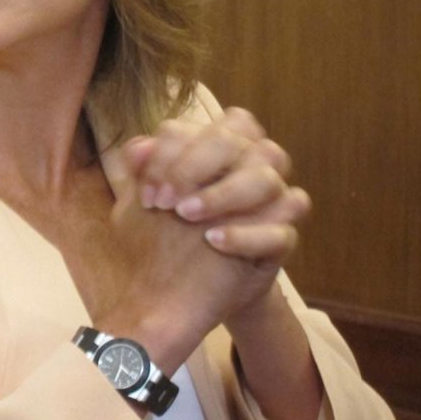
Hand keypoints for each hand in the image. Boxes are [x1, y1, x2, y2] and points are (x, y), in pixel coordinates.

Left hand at [124, 107, 310, 325]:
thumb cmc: (161, 233)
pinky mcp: (279, 242)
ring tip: (185, 215)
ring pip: (267, 179)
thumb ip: (139, 170)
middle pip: (242, 140)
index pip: (208, 127)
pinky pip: (282, 232)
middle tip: (165, 202)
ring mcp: (270, 203)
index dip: (172, 152)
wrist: (177, 292)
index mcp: (219, 149)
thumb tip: (139, 147)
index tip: (146, 192)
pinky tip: (213, 241)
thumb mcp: (141, 202)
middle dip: (195, 166)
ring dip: (223, 194)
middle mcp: (250, 167)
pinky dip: (246, 234)